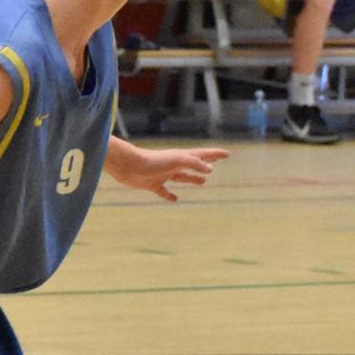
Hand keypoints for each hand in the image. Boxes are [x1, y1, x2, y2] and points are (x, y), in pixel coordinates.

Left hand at [111, 145, 227, 200]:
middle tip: (216, 162)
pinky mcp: (152, 184)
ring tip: (203, 182)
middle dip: (206, 163)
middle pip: (194, 164)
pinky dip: (170, 195)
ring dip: (193, 179)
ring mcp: (163, 174)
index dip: (215, 154)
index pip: (202, 154)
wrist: (127, 166)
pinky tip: (175, 200)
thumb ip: (193, 163)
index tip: (227, 154)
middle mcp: (173, 164)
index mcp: (181, 156)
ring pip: (182, 177)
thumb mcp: (176, 160)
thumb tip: (210, 170)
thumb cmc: (152, 161)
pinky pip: (164, 191)